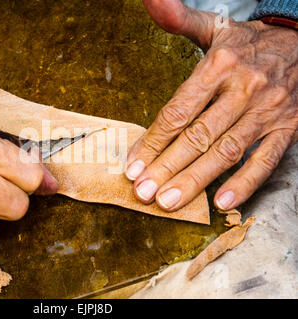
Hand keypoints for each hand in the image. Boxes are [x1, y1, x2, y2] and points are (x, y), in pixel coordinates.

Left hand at [126, 0, 296, 211]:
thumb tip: (150, 0)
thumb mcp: (213, 27)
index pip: (178, 111)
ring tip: (169, 201)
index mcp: (220, 65)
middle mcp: (245, 89)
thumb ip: (178, 19)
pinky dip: (245, 183)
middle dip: (167, 166)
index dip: (153, 140)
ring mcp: (268, 111)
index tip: (134, 164)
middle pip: (198, 135)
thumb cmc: (247, 43)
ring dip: (196, 180)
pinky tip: (223, 202)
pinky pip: (266, 160)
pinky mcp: (288, 128)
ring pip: (226, 152)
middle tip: (143, 191)